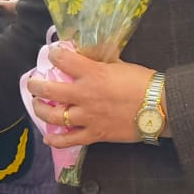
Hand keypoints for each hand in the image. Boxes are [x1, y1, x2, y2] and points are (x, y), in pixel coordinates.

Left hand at [27, 48, 155, 145]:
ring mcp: (87, 117)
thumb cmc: (143, 83)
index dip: (54, 54)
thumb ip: (101, 60)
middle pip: (48, 90)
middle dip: (35, 85)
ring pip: (54, 116)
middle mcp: (85, 95)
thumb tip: (88, 53)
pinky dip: (55, 140)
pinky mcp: (94, 134)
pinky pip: (69, 140)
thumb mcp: (120, 64)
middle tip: (33, 83)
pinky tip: (48, 137)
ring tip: (38, 105)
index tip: (52, 54)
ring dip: (40, 110)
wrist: (160, 108)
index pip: (62, 60)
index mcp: (92, 73)